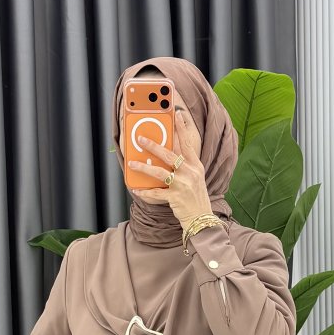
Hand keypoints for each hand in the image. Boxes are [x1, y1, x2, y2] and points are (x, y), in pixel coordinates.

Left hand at [130, 96, 213, 233]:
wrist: (201, 219)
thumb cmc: (196, 197)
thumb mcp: (195, 178)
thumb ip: (184, 166)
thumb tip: (166, 155)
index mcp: (196, 166)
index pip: (188, 144)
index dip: (182, 129)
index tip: (176, 115)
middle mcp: (190, 173)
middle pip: (169, 155)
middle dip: (153, 146)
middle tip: (140, 139)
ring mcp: (182, 185)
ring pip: (159, 172)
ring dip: (143, 167)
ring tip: (131, 163)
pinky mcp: (175, 197)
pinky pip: (156, 193)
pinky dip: (145, 192)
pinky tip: (137, 190)